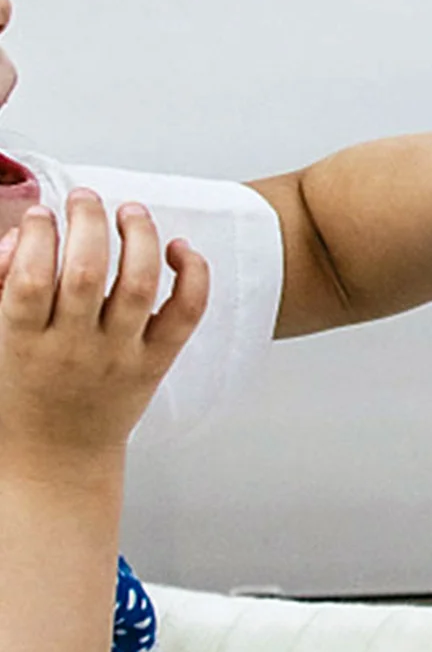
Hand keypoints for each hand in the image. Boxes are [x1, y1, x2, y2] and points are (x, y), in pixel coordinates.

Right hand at [0, 191, 209, 472]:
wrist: (61, 453)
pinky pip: (185, 314)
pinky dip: (192, 276)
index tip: (41, 214)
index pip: (31, 278)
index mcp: (24, 341)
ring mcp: (120, 356)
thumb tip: (21, 236)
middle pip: (86, 272)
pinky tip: (180, 249)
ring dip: (138, 235)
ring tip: (130, 210)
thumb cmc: (25, 387)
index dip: (37, 234)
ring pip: (138, 285)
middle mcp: (75, 348)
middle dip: (87, 221)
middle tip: (85, 198)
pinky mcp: (157, 364)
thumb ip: (2, 284)